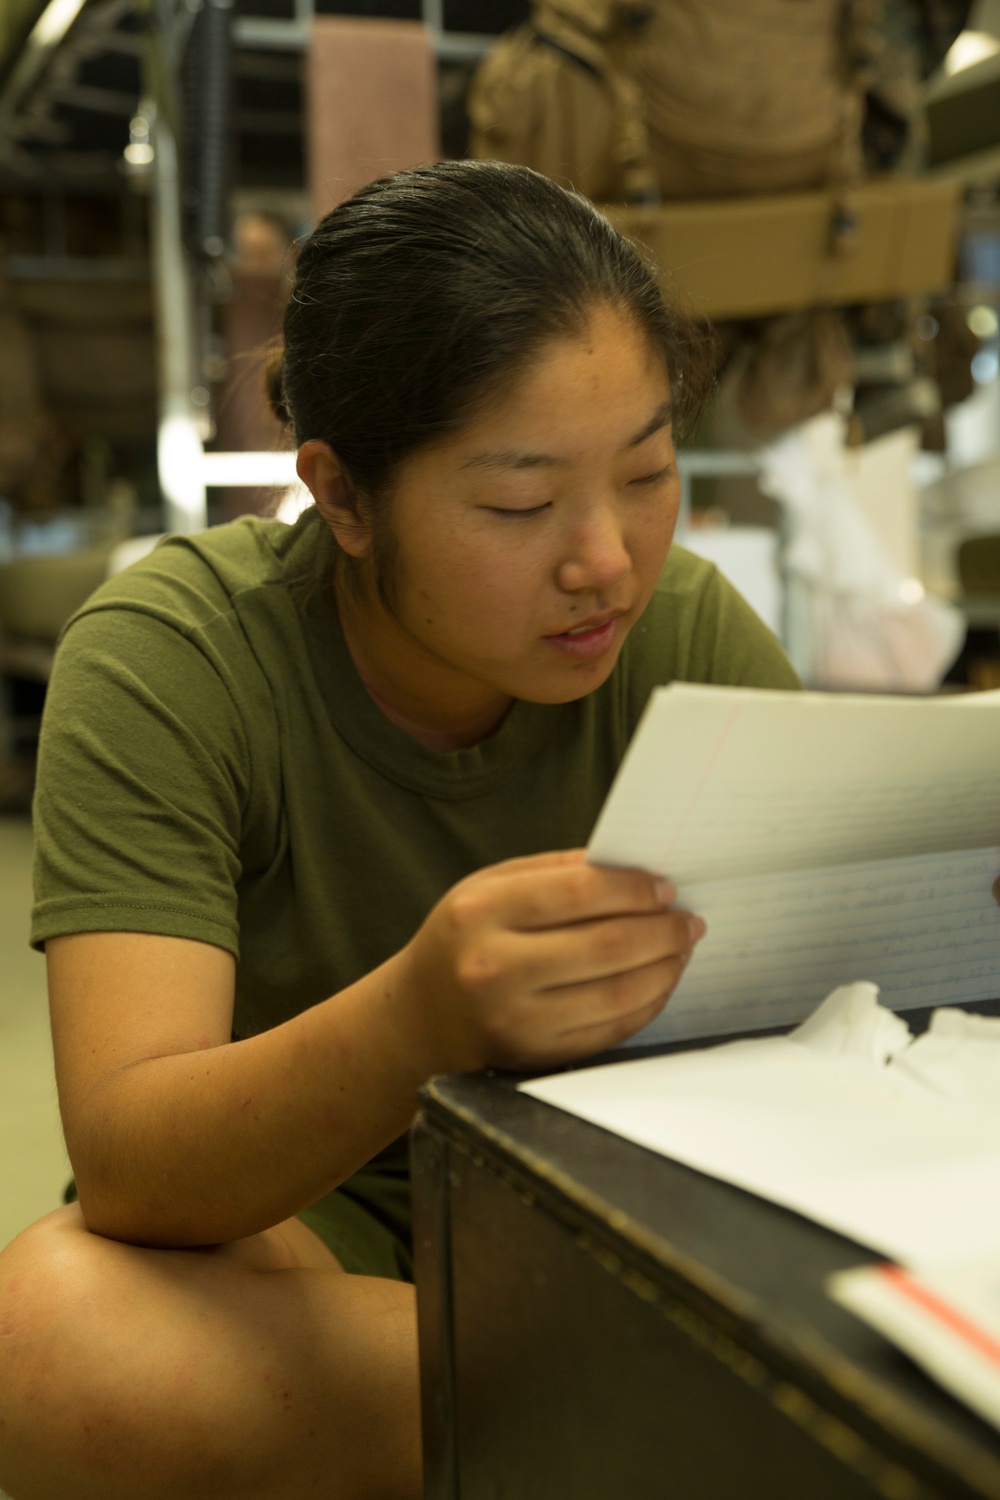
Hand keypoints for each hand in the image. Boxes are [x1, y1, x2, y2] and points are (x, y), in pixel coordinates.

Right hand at [395, 849, 705, 1072]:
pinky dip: (646, 1004)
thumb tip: (631, 868)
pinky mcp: (536, 1055)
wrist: (419, 1017)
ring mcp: (516, 1019)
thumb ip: (553, 872)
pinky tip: (658, 982)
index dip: (633, 890)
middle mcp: (495, 969)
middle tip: (687, 921)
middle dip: (662, 931)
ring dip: (664, 969)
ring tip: (681, 949)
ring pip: (618, 992)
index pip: (578, 893)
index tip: (664, 888)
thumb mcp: (488, 887)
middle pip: (608, 946)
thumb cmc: (463, 939)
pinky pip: (611, 1030)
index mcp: (481, 913)